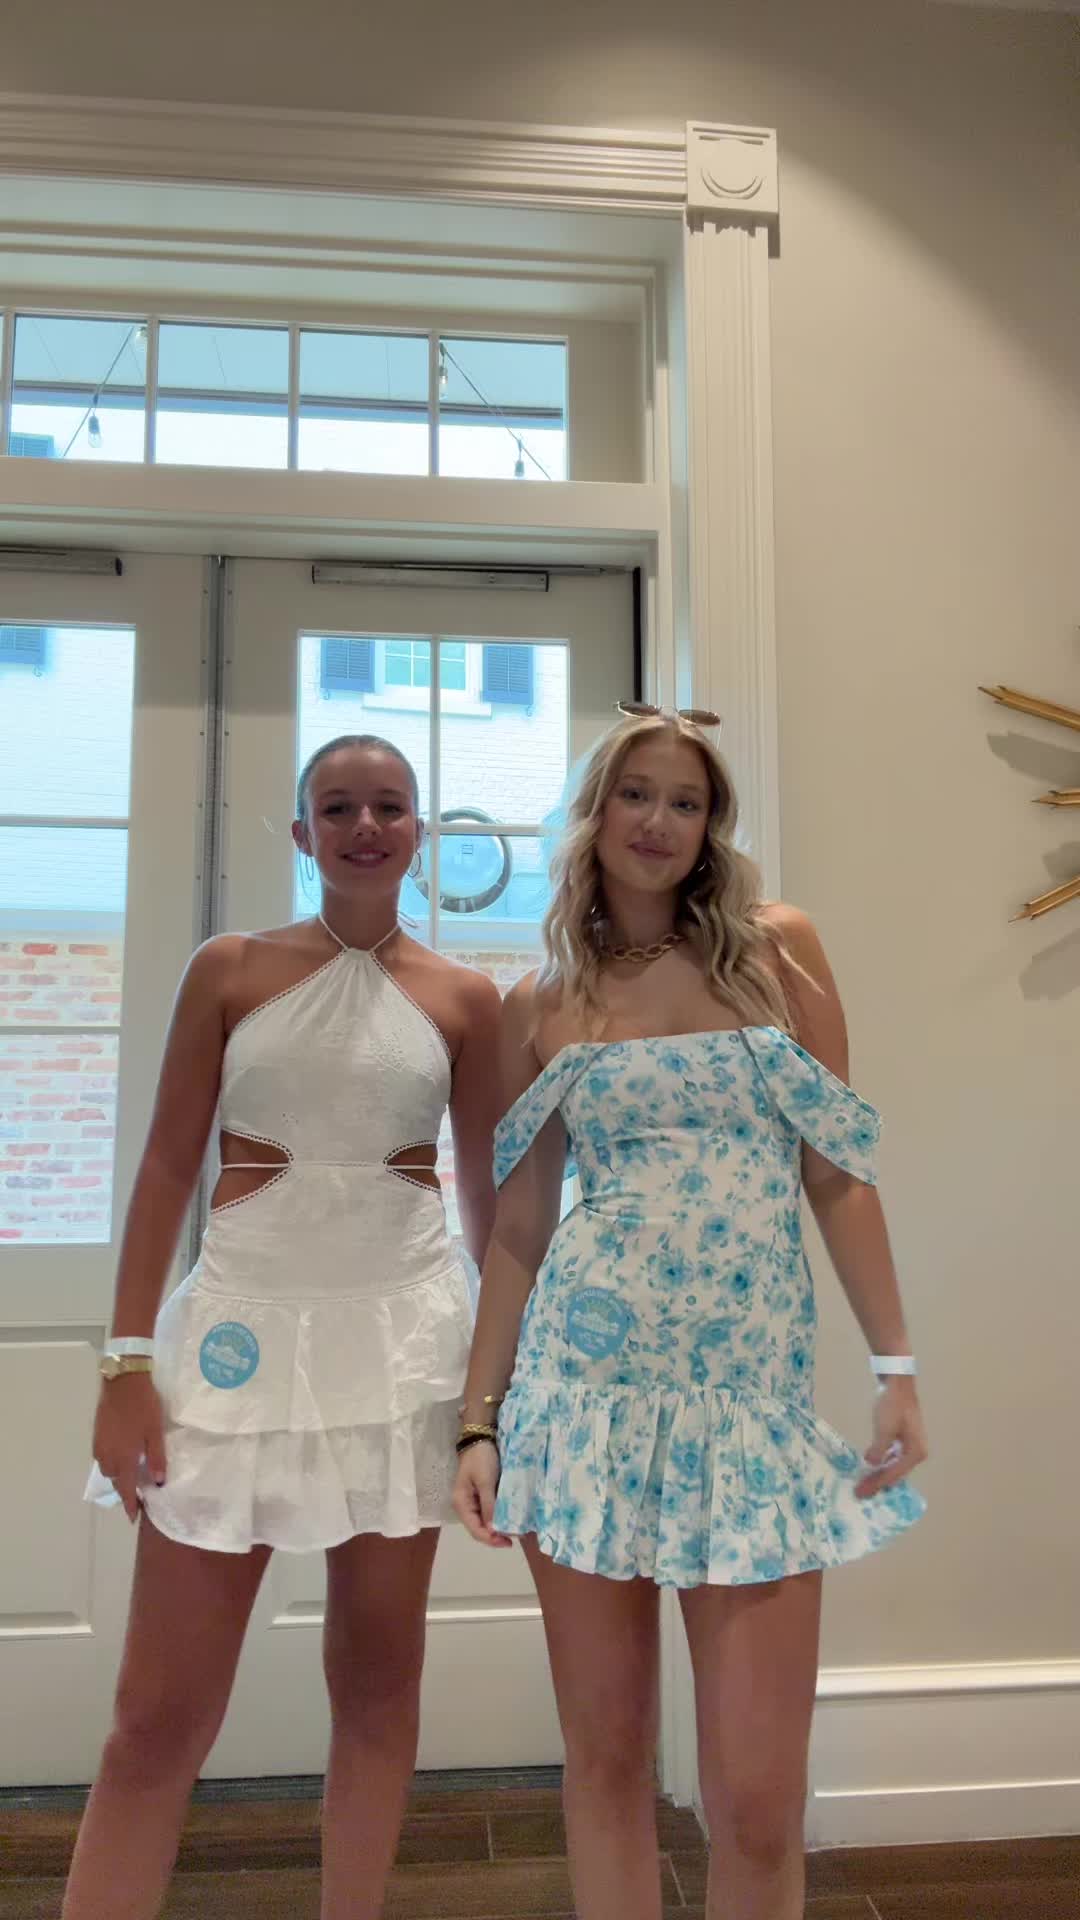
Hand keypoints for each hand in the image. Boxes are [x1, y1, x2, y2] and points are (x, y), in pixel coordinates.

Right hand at [93, 1374, 166, 1522]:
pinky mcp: (97, 1435)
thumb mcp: (155, 1432)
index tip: (133, 1518)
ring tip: (131, 1475)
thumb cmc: (143, 1407)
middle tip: (137, 1494)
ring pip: (107, 1469)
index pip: (126, 1489)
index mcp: (123, 1458)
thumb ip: (157, 1458)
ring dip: (118, 1475)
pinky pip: (102, 1457)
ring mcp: (99, 1445)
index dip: (130, 1504)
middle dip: (124, 1490)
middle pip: (115, 1480)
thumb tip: (159, 1482)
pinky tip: (121, 1456)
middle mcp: (108, 1456)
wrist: (122, 1382)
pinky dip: (112, 1462)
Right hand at [452, 1440, 511, 1546]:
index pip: (475, 1530)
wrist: (480, 1437)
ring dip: (497, 1528)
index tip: (509, 1542)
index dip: (491, 1539)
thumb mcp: (486, 1482)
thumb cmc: (481, 1459)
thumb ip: (489, 1506)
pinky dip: (498, 1517)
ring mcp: (472, 1501)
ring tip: (514, 1531)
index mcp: (461, 1504)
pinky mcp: (480, 1495)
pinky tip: (509, 1518)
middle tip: (515, 1538)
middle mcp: (465, 1506)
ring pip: (484, 1522)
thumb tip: (493, 1531)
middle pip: (479, 1528)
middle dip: (495, 1536)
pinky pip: (488, 1512)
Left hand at [856, 1377, 927, 1499]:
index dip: (876, 1484)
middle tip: (859, 1492)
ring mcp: (910, 1444)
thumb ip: (878, 1450)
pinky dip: (880, 1461)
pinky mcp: (902, 1437)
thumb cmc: (893, 1405)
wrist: (897, 1382)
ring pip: (892, 1465)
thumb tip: (871, 1465)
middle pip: (894, 1473)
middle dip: (877, 1482)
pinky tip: (869, 1465)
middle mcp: (916, 1451)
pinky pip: (891, 1456)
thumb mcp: (884, 1430)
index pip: (893, 1475)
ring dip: (878, 1473)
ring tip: (863, 1482)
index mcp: (916, 1452)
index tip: (861, 1493)